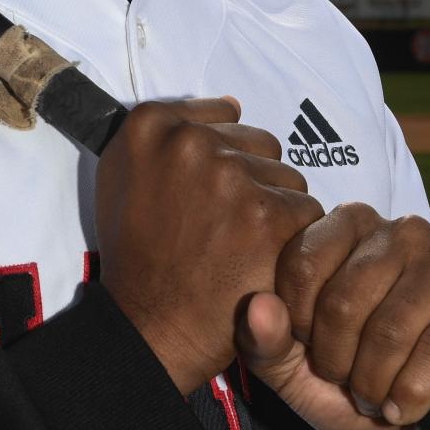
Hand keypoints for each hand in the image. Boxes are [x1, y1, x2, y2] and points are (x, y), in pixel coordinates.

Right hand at [95, 97, 323, 394]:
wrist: (150, 325)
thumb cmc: (138, 254)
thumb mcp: (122, 175)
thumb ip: (168, 131)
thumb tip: (234, 104)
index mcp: (150, 125)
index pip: (222, 116)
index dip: (221, 160)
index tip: (204, 194)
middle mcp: (189, 141)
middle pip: (259, 144)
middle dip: (251, 181)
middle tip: (223, 226)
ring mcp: (231, 176)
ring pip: (286, 177)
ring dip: (274, 209)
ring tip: (241, 246)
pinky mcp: (268, 214)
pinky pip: (307, 211)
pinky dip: (292, 240)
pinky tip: (262, 261)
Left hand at [236, 203, 429, 429]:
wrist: (420, 419)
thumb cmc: (347, 375)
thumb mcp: (292, 364)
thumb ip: (263, 336)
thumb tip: (258, 306)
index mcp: (349, 225)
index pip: (302, 261)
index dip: (296, 322)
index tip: (308, 347)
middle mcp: (401, 230)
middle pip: (344, 299)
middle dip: (336, 360)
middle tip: (345, 380)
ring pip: (391, 329)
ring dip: (374, 384)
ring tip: (376, 394)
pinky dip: (413, 395)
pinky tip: (407, 406)